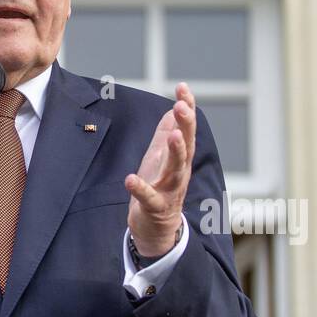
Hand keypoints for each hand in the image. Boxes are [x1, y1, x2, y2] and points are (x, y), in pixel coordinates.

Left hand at [125, 82, 195, 257]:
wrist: (156, 229)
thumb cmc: (159, 188)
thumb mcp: (161, 157)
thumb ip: (166, 133)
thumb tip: (174, 107)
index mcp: (179, 158)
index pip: (186, 129)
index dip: (187, 107)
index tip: (183, 87)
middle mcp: (179, 172)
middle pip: (186, 147)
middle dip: (186, 126)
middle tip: (183, 106)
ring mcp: (169, 190)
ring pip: (176, 170)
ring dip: (175, 153)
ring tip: (173, 136)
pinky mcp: (155, 208)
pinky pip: (149, 198)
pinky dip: (140, 189)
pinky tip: (130, 179)